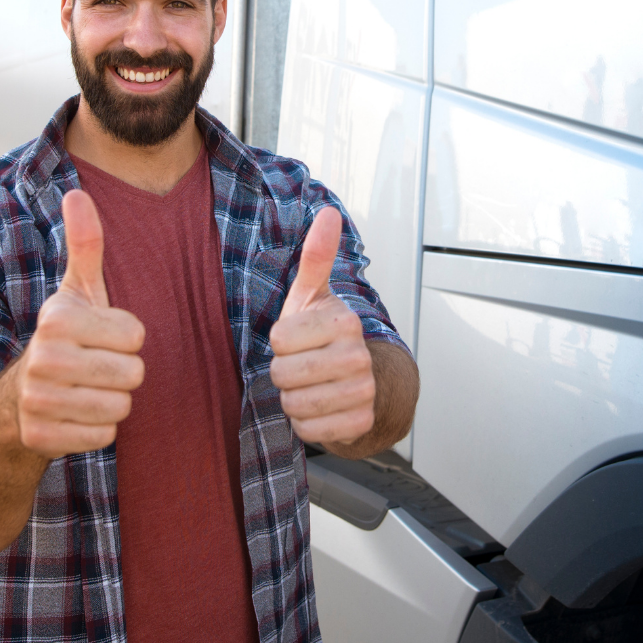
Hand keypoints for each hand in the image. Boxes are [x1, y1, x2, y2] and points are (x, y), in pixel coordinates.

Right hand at [3, 189, 144, 457]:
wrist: (22, 395)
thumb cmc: (66, 336)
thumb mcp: (79, 290)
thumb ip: (86, 243)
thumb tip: (77, 193)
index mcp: (57, 319)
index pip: (136, 334)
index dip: (127, 337)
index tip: (100, 336)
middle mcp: (42, 359)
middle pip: (133, 374)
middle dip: (124, 373)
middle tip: (96, 366)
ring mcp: (37, 401)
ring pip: (121, 407)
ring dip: (112, 402)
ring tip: (87, 389)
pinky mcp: (40, 438)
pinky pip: (104, 436)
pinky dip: (98, 430)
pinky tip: (76, 415)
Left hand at [270, 207, 374, 444]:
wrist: (359, 380)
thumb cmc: (323, 335)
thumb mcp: (312, 296)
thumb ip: (316, 256)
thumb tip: (328, 211)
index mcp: (345, 321)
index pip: (279, 339)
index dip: (279, 342)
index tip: (297, 338)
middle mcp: (359, 356)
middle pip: (284, 374)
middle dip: (283, 373)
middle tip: (300, 365)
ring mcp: (363, 391)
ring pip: (294, 404)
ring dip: (292, 398)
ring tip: (308, 385)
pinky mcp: (361, 422)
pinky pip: (309, 430)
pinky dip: (305, 424)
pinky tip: (319, 408)